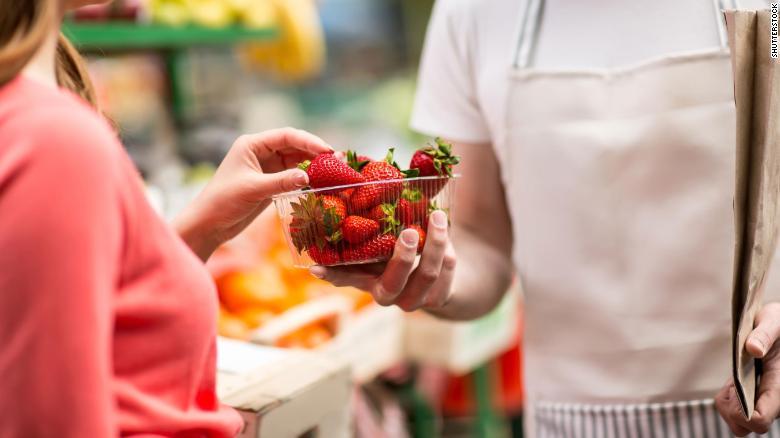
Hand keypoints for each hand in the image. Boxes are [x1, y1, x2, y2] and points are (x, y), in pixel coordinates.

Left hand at [175, 127, 331, 259]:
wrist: (209, 224)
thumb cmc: (223, 202)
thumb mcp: (253, 190)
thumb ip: (281, 182)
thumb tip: (308, 176)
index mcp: (252, 144)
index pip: (286, 136)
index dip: (308, 141)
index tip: (327, 150)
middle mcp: (260, 152)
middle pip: (294, 146)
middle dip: (315, 152)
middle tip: (337, 160)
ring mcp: (266, 167)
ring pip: (296, 161)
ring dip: (313, 165)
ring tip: (334, 170)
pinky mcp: (270, 182)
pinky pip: (293, 176)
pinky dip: (306, 178)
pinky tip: (320, 182)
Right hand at [310, 210, 456, 310]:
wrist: (440, 271)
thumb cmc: (403, 242)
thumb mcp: (388, 230)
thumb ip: (374, 208)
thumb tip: (350, 162)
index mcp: (367, 276)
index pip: (344, 277)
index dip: (331, 275)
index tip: (317, 267)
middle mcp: (386, 292)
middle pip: (392, 284)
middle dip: (402, 259)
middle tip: (409, 232)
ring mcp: (412, 299)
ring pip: (426, 276)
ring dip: (435, 244)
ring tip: (438, 215)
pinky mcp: (438, 299)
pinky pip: (446, 276)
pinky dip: (448, 252)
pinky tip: (447, 237)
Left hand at [716, 303, 779, 435]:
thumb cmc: (778, 322)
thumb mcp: (773, 319)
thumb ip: (764, 333)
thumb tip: (753, 349)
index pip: (759, 419)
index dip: (741, 411)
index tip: (735, 387)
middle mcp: (776, 401)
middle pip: (747, 427)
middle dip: (731, 409)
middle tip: (733, 384)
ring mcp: (767, 402)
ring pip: (740, 423)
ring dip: (730, 406)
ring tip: (735, 381)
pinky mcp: (758, 399)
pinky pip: (737, 412)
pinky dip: (730, 401)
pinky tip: (736, 383)